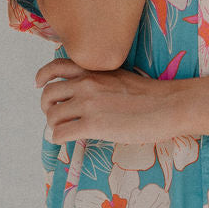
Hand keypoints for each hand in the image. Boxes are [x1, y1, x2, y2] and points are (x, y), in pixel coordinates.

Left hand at [35, 57, 181, 144]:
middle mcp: (86, 84)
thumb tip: (87, 95)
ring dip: (54, 125)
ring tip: (64, 130)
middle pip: (48, 94)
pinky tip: (68, 141)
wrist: (168, 106)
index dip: (43, 77)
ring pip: (52, 116)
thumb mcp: (120, 77)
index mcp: (92, 70)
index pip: (55, 67)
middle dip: (47, 107)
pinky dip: (59, 139)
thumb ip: (100, 81)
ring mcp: (88, 104)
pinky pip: (61, 133)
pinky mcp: (92, 125)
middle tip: (55, 116)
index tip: (40, 85)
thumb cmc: (151, 95)